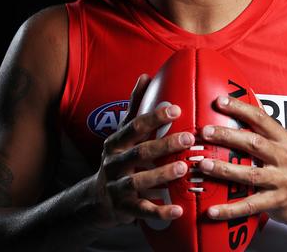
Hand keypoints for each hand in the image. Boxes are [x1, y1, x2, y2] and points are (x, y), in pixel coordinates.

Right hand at [93, 74, 195, 227]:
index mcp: (115, 143)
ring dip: (161, 175)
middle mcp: (114, 164)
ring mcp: (117, 187)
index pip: (134, 126)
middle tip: (189, 137)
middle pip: (139, 153)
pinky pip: (143, 211)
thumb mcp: (123, 133)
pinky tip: (179, 209)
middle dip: (164, 145)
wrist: (97, 198)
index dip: (154, 117)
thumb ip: (134, 106)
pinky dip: (160, 211)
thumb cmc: (119, 158)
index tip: (175, 109)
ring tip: (183, 168)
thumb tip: (145, 75)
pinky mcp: (124, 209)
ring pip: (138, 182)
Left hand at [196, 95, 286, 228]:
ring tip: (203, 165)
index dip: (240, 108)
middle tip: (205, 132)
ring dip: (224, 170)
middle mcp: (282, 158)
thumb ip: (262, 127)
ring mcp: (279, 181)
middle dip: (228, 136)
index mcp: (282, 139)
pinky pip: (249, 206)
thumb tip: (239, 99)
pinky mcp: (274, 202)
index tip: (219, 101)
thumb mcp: (280, 143)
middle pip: (254, 144)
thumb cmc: (286, 167)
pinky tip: (211, 210)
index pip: (260, 118)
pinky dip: (229, 209)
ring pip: (249, 174)